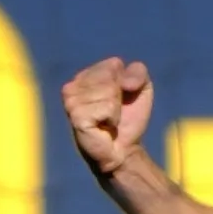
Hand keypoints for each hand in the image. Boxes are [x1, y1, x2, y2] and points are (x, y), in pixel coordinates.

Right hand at [62, 57, 153, 175]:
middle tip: (114, 112)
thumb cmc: (128, 119)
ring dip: (116, 110)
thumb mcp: (142, 89)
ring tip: (107, 120)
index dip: (127, 82)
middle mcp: (74, 84)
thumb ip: (138, 73)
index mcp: (87, 74)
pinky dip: (112, 119)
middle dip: (121, 96)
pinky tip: (102, 126)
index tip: (122, 98)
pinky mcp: (75, 114)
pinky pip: (107, 108)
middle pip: (110, 76)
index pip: (114, 64)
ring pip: (109, 92)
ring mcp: (71, 99)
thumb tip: (124, 82)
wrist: (122, 149)